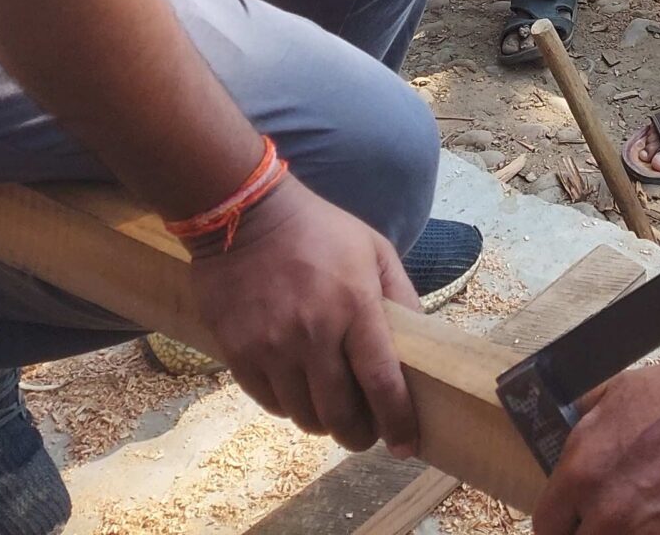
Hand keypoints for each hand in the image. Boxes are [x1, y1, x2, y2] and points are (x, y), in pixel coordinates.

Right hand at [191, 175, 420, 451]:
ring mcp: (272, 345)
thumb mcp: (375, 250)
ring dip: (322, 422)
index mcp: (355, 306)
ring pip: (303, 415)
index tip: (406, 446)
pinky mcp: (238, 352)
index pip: (382, 383)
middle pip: (340, 413)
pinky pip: (269, 403)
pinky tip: (297, 391)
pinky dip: (288, 407)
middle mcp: (313, 333)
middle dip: (358, 434)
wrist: (246, 214)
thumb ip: (401, 298)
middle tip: (365, 434)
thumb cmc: (320, 231)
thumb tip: (420, 345)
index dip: (398, 422)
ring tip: (330, 410)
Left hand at [534, 342, 659, 534]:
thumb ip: (584, 420)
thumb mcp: (621, 390)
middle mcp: (608, 508)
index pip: (548, 526)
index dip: (561, 526)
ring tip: (645, 522)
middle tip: (615, 520)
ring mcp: (648, 531)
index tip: (574, 523)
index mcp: (583, 470)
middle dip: (594, 532)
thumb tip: (566, 434)